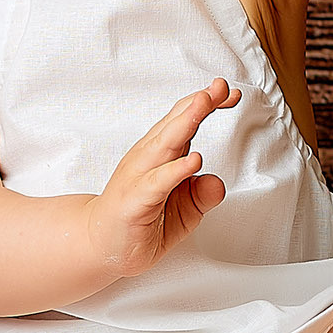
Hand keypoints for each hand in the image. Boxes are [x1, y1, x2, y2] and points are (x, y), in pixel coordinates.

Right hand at [85, 78, 241, 279]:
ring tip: (205, 104)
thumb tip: (218, 183)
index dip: (206, 105)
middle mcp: (148, 158)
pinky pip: (158, 182)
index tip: (230, 94)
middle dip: (199, 103)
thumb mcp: (183, 211)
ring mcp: (139, 176)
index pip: (183, 121)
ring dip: (186, 122)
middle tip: (220, 86)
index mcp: (160, 154)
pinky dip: (176, 170)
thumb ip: (202, 195)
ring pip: (165, 144)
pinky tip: (194, 160)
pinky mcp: (135, 200)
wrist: (101, 247)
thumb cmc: (140, 222)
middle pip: (175, 124)